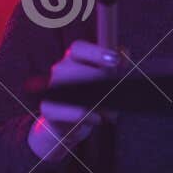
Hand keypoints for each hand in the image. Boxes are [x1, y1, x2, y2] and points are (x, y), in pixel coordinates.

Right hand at [26, 40, 123, 163]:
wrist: (71, 124)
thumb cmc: (93, 97)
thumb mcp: (108, 80)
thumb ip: (118, 65)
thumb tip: (123, 53)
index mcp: (73, 57)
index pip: (79, 48)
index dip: (97, 53)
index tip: (115, 60)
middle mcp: (60, 68)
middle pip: (84, 71)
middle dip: (105, 84)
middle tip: (117, 95)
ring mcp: (52, 88)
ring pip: (80, 91)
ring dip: (102, 103)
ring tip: (110, 112)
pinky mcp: (49, 108)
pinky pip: (78, 112)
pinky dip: (92, 117)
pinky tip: (97, 119)